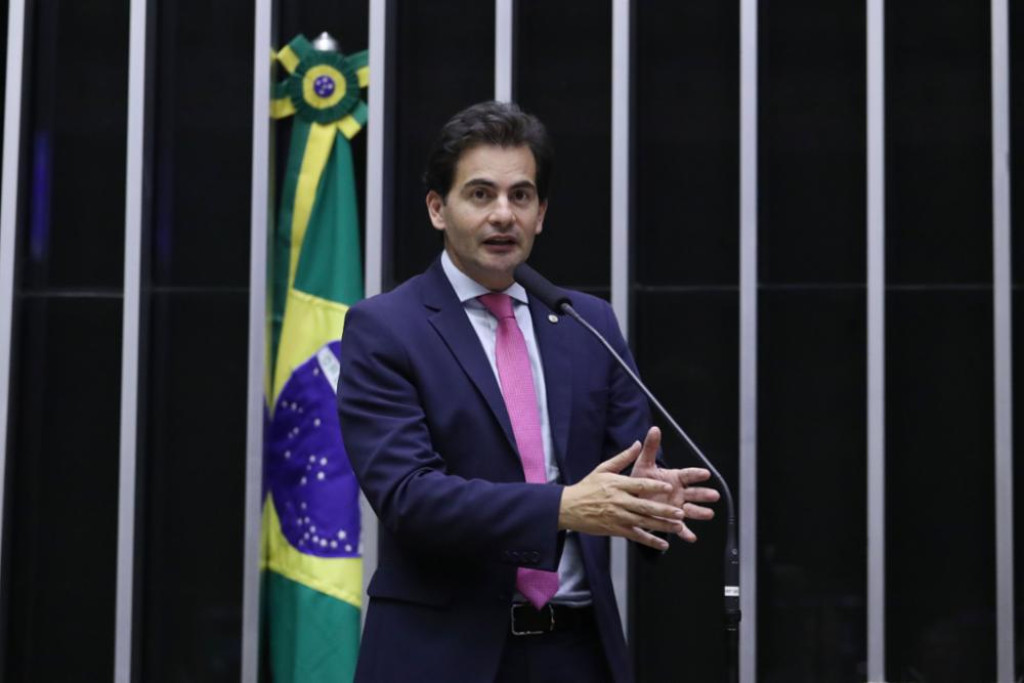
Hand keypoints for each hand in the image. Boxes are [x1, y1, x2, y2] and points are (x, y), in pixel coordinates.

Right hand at [558, 441, 686, 550]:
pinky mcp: (615, 530)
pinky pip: (636, 536)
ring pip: (644, 523)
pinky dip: (650, 541)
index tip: (669, 488)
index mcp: (617, 485)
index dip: (655, 487)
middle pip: (645, 507)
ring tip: (678, 527)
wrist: (568, 507)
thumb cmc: (586, 487)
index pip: (639, 486)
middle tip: (680, 513)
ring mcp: (618, 517)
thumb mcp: (603, 469)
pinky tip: (663, 544)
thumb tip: (638, 444)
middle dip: (664, 511)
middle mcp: (619, 501)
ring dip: (662, 526)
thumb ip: (623, 458)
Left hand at [631, 426, 719, 541]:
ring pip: (691, 510)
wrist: (632, 499)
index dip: (696, 474)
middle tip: (714, 495)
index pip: (688, 474)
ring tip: (708, 513)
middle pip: (695, 493)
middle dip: (704, 494)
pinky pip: (680, 528)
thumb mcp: (644, 464)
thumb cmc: (640, 481)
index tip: (705, 473)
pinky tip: (691, 537)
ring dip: (700, 512)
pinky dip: (686, 533)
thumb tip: (654, 429)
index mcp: (675, 478)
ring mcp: (677, 507)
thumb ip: (651, 447)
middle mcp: (679, 493)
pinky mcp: (671, 520)